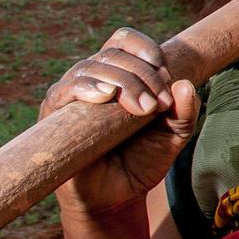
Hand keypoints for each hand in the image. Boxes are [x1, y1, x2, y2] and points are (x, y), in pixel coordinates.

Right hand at [41, 27, 199, 219]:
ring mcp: (72, 95)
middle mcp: (94, 78)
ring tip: (141, 108)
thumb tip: (186, 84)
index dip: (144, 47)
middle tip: (158, 105)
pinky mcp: (53, 115)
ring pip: (92, 67)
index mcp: (121, 75)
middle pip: (114, 54)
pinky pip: (64, 90)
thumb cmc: (142, 161)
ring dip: (122, 82)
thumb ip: (184, 113)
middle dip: (143, 75)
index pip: (125, 41)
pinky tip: (104, 95)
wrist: (116, 197)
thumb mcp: (172, 136)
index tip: (164, 69)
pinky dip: (85, 87)